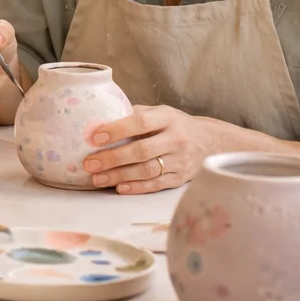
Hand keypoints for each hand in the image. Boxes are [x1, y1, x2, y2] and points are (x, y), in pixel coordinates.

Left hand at [83, 105, 214, 193]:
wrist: (209, 141)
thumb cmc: (174, 125)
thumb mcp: (159, 112)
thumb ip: (133, 115)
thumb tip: (97, 123)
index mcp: (168, 117)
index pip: (141, 122)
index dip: (117, 129)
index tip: (95, 137)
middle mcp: (176, 139)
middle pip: (142, 150)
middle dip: (113, 158)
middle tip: (90, 163)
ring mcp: (180, 160)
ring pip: (147, 170)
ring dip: (119, 175)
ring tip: (97, 178)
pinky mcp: (181, 178)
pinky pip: (157, 184)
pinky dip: (137, 187)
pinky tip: (119, 188)